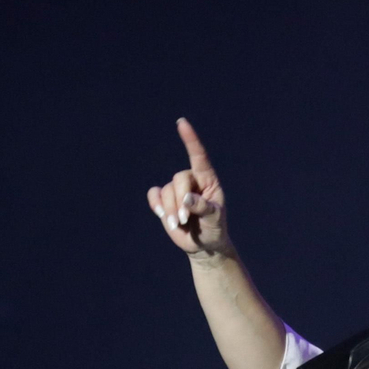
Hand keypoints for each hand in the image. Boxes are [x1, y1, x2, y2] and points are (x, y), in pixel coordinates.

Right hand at [147, 118, 232, 261]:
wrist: (203, 244)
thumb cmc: (214, 229)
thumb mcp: (214, 220)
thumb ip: (204, 208)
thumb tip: (187, 198)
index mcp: (208, 180)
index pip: (198, 156)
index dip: (190, 139)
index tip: (181, 123)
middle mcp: (192, 181)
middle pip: (179, 179)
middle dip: (180, 200)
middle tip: (184, 220)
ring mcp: (177, 189)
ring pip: (166, 190)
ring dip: (170, 209)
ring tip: (179, 225)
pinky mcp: (164, 199)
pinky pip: (154, 195)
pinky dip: (156, 205)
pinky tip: (163, 216)